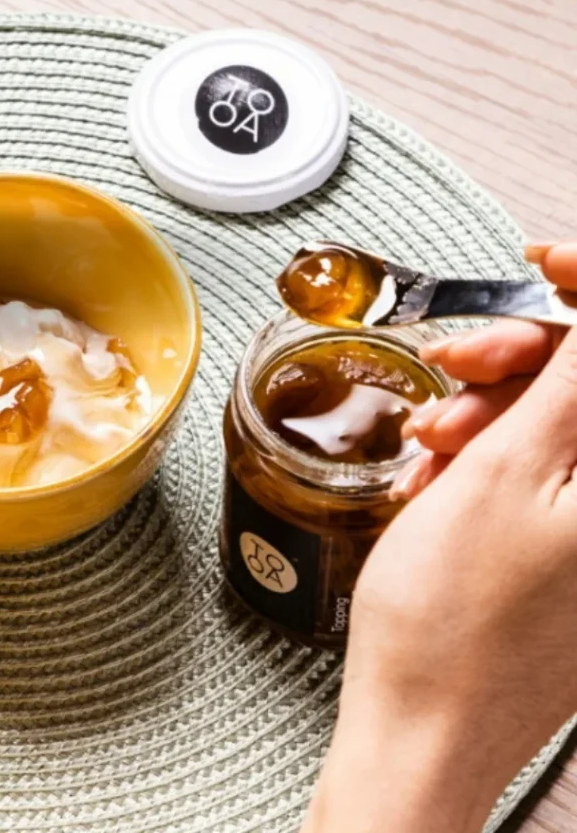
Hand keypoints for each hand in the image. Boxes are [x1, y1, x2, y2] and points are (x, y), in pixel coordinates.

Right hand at [303, 244, 576, 832]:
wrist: (423, 724)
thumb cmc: (452, 619)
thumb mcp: (504, 473)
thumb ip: (569, 382)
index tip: (537, 260)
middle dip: (519, 358)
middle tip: (456, 364)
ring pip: (556, 425)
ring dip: (488, 413)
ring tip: (431, 445)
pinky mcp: (566, 552)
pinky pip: (535, 473)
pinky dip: (486, 460)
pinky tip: (440, 478)